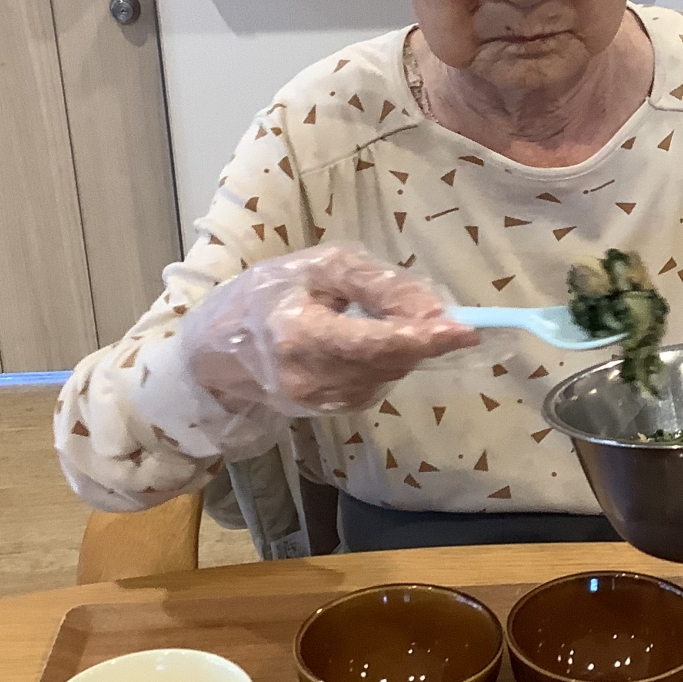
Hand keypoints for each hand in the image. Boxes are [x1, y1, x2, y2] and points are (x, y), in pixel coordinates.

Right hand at [187, 245, 478, 416]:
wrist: (217, 352)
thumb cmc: (265, 296)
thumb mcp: (316, 268)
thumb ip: (375, 284)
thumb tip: (433, 309)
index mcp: (299, 333)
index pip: (374, 343)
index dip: (424, 338)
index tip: (465, 330)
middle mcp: (310, 378)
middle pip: (389, 361)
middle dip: (421, 337)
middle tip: (437, 312)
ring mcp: (319, 402)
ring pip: (388, 374)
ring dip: (402, 348)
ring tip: (380, 319)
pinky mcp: (328, 413)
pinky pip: (376, 384)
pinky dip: (384, 362)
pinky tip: (363, 343)